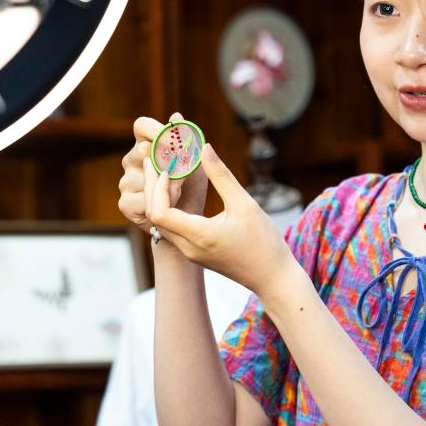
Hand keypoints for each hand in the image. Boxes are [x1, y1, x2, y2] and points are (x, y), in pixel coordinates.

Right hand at [117, 112, 207, 235]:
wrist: (189, 223)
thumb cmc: (190, 190)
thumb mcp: (193, 163)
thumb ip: (184, 140)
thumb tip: (176, 115)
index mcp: (147, 146)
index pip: (141, 126)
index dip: (154, 128)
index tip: (172, 137)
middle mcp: (132, 161)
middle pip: (139, 150)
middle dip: (164, 161)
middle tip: (180, 169)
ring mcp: (126, 182)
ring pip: (142, 177)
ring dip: (164, 186)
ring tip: (179, 193)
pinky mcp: (125, 203)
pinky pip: (139, 198)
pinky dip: (156, 203)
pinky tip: (167, 206)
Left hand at [145, 143, 294, 292]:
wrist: (272, 278)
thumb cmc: (264, 242)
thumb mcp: (245, 203)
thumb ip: (221, 175)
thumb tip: (204, 147)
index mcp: (199, 236)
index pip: (159, 212)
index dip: (157, 187)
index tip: (167, 168)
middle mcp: (188, 248)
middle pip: (154, 216)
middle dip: (152, 187)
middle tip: (155, 161)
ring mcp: (190, 253)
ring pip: (161, 223)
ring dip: (159, 197)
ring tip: (167, 172)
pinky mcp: (194, 253)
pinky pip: (171, 229)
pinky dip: (169, 208)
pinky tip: (178, 190)